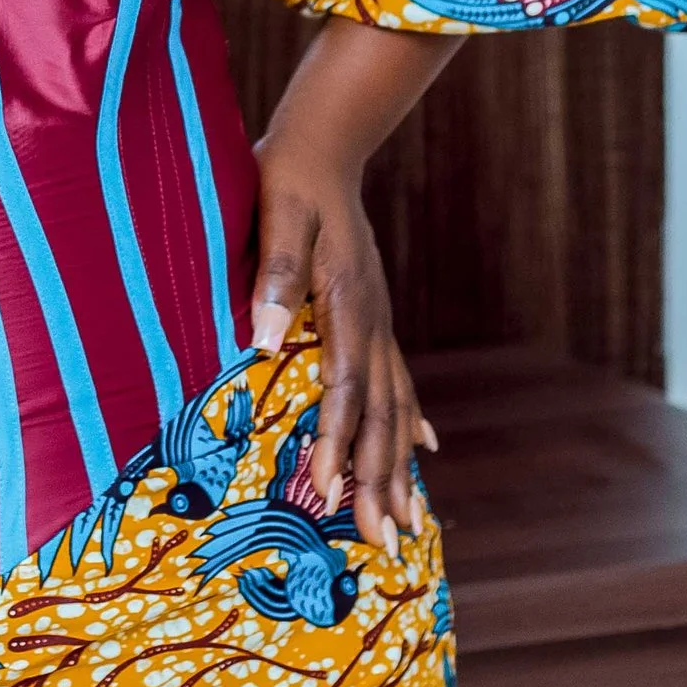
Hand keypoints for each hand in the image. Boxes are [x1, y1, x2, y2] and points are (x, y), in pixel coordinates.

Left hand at [248, 134, 439, 561]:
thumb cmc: (286, 178)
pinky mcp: (373, 313)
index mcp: (347, 303)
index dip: (337, 443)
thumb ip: (274, 276)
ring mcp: (379, 320)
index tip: (328, 494)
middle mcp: (373, 321)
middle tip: (388, 545)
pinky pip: (398, 380)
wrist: (325, 142)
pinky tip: (423, 450)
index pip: (344, 389)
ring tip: (408, 523)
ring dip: (398, 466)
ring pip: (396, 406)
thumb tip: (264, 342)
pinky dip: (408, 419)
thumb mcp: (273, 216)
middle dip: (382, 481)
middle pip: (382, 414)